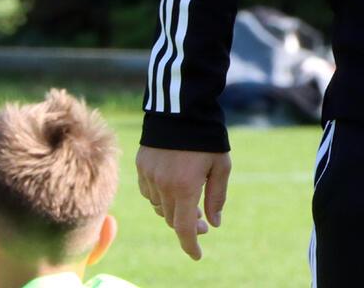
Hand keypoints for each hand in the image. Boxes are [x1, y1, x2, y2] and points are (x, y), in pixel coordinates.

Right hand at [136, 146, 230, 260]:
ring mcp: (149, 176)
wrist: (181, 108)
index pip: (184, 228)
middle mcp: (163, 185)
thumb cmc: (208, 137)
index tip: (197, 255)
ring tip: (191, 204)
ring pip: (160, 207)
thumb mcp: (221, 166)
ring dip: (174, 211)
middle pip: (173, 219)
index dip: (191, 245)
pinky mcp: (141, 166)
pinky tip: (173, 189)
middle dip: (189, 226)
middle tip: (205, 224)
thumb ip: (217, 196)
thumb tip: (214, 223)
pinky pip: (149, 192)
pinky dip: (161, 197)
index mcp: (184, 187)